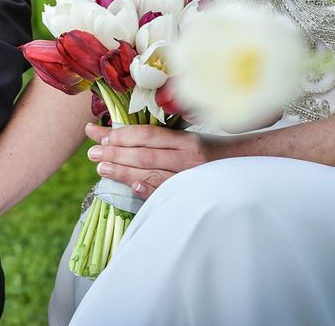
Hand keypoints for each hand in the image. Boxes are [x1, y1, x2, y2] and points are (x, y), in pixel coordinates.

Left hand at [85, 123, 210, 198]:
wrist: (242, 172)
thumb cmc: (209, 154)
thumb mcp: (187, 140)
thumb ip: (157, 139)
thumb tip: (117, 135)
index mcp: (187, 141)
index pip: (148, 135)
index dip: (122, 135)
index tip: (101, 136)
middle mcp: (189, 160)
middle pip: (144, 155)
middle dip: (114, 153)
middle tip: (92, 152)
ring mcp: (190, 181)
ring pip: (150, 175)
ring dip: (122, 172)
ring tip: (101, 167)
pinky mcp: (189, 199)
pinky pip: (162, 195)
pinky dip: (145, 190)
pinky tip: (130, 186)